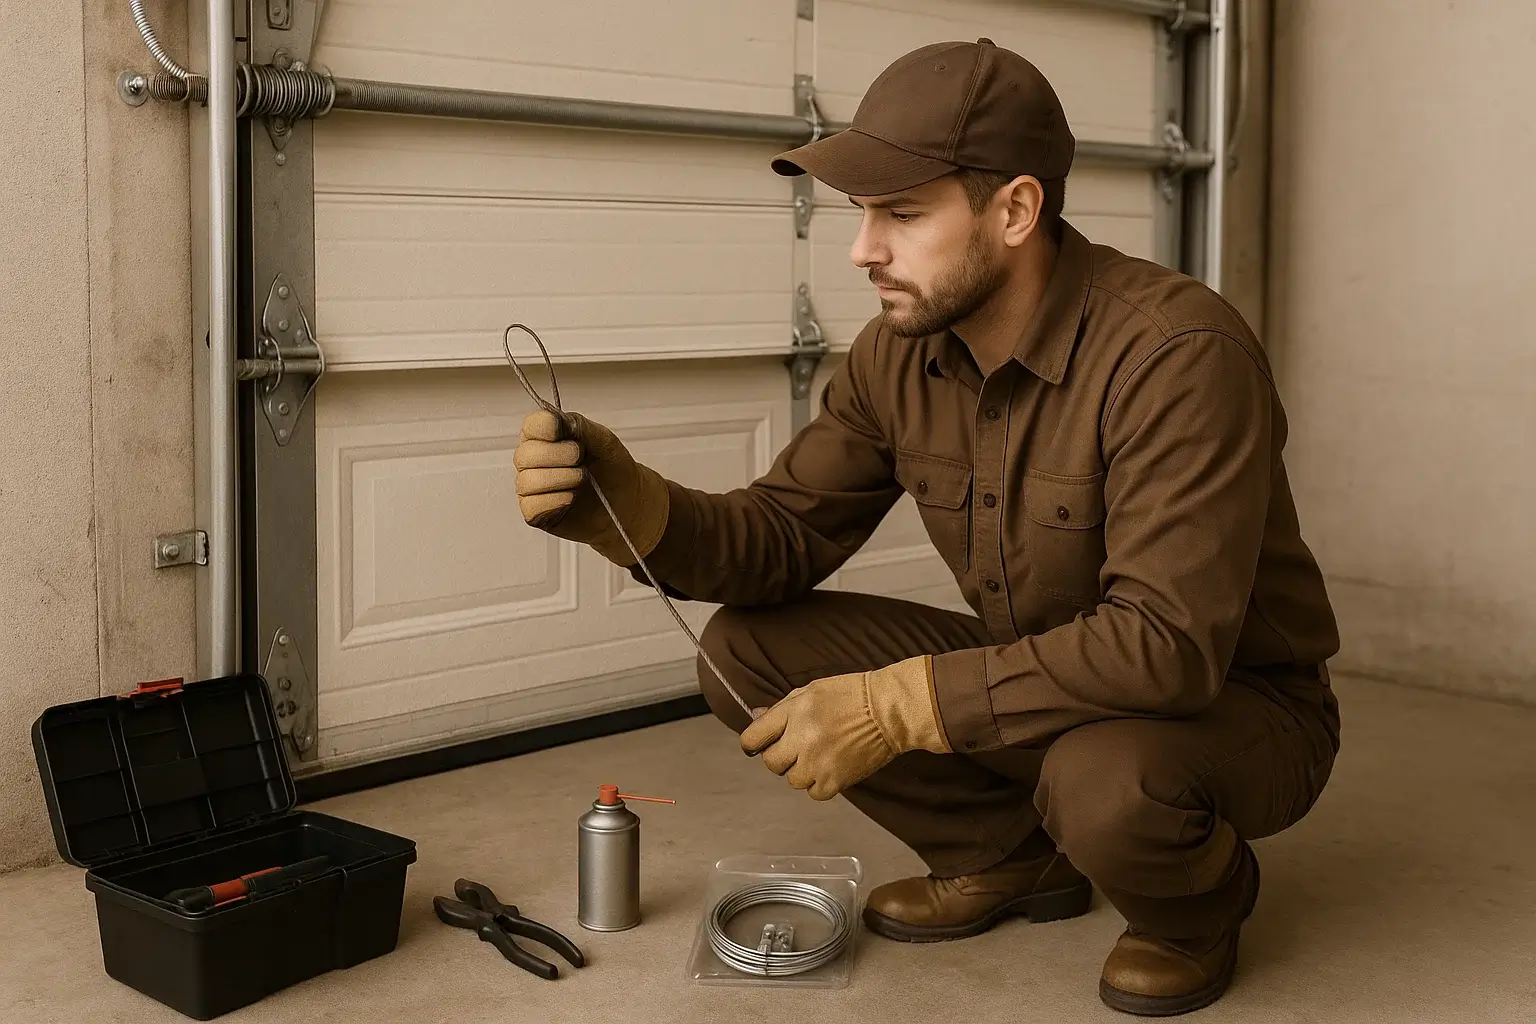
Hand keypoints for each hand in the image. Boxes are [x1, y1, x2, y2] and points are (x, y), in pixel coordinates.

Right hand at [514, 408, 669, 565]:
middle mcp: (535, 461)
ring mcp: (532, 487)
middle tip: (581, 459)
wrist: (627, 503)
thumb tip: (557, 419)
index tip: (560, 430)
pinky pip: (532, 506)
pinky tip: (571, 497)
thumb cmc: (613, 471)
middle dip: (557, 455)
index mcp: (547, 437)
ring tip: (581, 479)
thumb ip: (579, 426)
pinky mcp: (535, 513)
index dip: (544, 426)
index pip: (531, 425)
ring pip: (527, 481)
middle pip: (525, 454)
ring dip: (560, 479)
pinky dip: (555, 500)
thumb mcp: (603, 440)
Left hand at [739, 655, 949, 800]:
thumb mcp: (811, 691)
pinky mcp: (836, 781)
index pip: (753, 738)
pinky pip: (814, 793)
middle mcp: (802, 739)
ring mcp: (818, 763)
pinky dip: (820, 784)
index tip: (759, 745)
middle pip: (771, 763)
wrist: (890, 711)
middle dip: (781, 756)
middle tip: (798, 747)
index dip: (753, 743)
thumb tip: (756, 716)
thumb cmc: (851, 695)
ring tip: (820, 755)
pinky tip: (831, 767)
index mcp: (793, 713)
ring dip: (801, 770)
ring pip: (792, 780)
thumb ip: (781, 708)